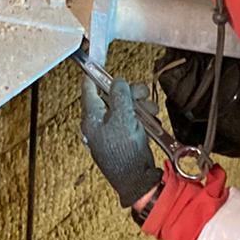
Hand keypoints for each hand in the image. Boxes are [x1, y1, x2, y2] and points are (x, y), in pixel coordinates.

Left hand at [80, 77, 160, 208]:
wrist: (138, 181)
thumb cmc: (126, 151)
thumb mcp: (123, 117)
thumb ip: (120, 95)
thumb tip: (118, 81)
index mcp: (91, 117)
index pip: (89, 88)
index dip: (95, 73)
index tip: (98, 59)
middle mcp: (97, 123)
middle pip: (112, 96)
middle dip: (130, 93)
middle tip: (143, 94)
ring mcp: (110, 132)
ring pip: (124, 107)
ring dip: (140, 105)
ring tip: (151, 111)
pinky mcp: (122, 139)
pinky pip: (131, 120)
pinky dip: (141, 118)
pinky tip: (151, 122)